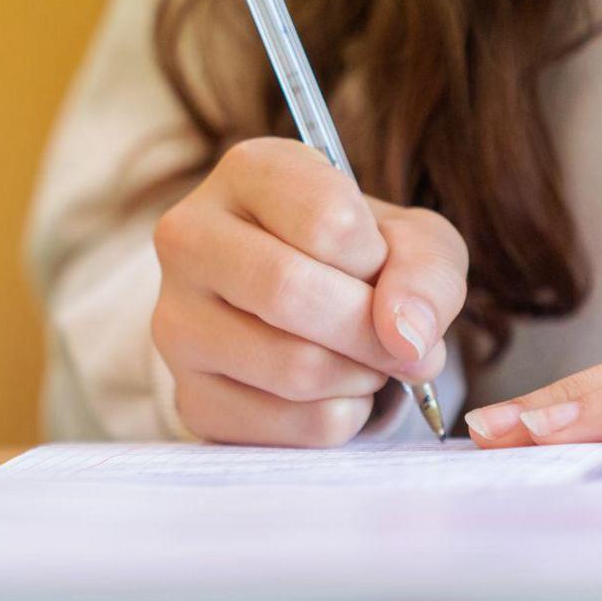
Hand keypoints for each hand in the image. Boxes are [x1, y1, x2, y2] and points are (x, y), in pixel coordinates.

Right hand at [153, 137, 464, 445]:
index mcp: (246, 173)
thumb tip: (406, 337)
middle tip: (401, 344)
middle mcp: (188, 238)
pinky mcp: (190, 396)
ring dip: (361, 376)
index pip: (328, 221)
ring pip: (292, 367)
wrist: (305, 313)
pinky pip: (288, 427)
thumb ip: (426, 269)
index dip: (378, 260)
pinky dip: (339, 419)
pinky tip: (333, 392)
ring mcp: (175, 322)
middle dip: (371, 331)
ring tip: (364, 361)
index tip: (379, 269)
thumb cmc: (360, 261)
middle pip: (289, 291)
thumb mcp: (413, 240)